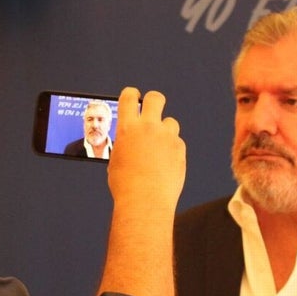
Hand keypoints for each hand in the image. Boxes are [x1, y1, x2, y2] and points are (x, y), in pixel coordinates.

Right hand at [108, 88, 185, 213]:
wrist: (145, 201)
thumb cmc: (126, 185)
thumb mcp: (117, 159)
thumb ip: (125, 142)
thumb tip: (130, 139)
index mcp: (127, 128)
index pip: (129, 97)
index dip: (132, 94)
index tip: (134, 97)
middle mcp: (148, 127)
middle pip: (155, 98)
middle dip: (153, 100)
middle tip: (152, 109)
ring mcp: (166, 137)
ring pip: (170, 122)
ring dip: (164, 130)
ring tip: (157, 149)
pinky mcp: (179, 148)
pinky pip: (177, 142)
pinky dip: (172, 149)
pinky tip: (165, 164)